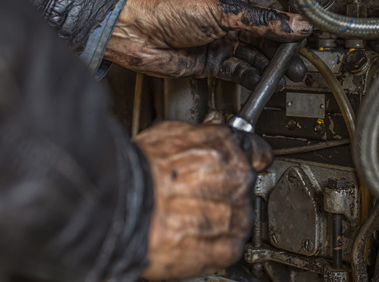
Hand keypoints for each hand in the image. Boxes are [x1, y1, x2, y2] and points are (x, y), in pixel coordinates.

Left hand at [104, 0, 311, 87]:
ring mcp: (219, 39)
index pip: (270, 9)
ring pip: (253, 53)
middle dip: (283, 49)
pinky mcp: (210, 60)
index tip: (306, 36)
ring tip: (287, 75)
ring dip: (269, 65)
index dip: (289, 24)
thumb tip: (294, 24)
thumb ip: (261, 20)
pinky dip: (251, 75)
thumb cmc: (166, 7)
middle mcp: (227, 16)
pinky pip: (237, 69)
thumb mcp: (222, 10)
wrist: (133, 32)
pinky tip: (263, 80)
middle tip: (300, 63)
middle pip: (265, 34)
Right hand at [133, 114, 271, 279]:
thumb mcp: (169, 133)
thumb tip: (209, 131)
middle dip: (226, 191)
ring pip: (240, 218)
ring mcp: (235, 213)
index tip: (244, 162)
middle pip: (245, 187)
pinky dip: (215, 246)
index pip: (258, 151)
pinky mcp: (226, 246)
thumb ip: (200, 135)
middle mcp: (237, 178)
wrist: (120, 206)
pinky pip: (231, 246)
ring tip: (187, 218)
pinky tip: (192, 237)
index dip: (249, 158)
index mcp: (226, 146)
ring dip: (220, 220)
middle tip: (195, 195)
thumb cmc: (137, 171)